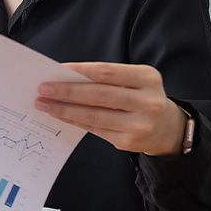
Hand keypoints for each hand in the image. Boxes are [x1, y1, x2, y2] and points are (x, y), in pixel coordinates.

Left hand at [34, 62, 187, 158]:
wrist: (167, 128)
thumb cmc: (141, 96)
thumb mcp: (134, 80)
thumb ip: (106, 79)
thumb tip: (65, 77)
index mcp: (147, 78)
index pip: (107, 72)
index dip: (80, 70)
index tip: (57, 68)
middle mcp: (147, 102)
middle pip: (99, 94)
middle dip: (67, 91)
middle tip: (43, 88)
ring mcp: (139, 124)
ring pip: (94, 115)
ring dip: (64, 109)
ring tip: (43, 103)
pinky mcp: (129, 142)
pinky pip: (94, 129)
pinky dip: (73, 120)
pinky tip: (58, 114)